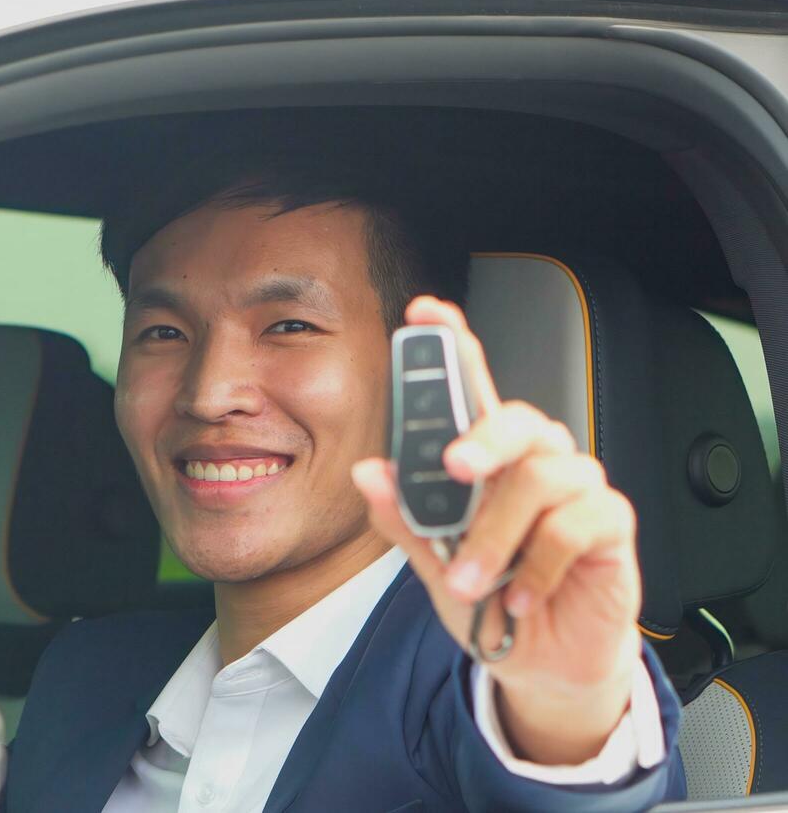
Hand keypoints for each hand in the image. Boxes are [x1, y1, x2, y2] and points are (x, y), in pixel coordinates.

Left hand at [351, 295, 641, 765]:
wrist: (539, 662)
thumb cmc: (489, 599)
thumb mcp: (432, 564)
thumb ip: (404, 519)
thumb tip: (369, 473)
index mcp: (486, 459)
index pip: (471, 387)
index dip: (452, 344)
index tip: (425, 315)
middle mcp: (534, 461)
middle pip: (517, 418)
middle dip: (483, 438)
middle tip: (455, 468)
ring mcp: (576, 488)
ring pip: (538, 480)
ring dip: (496, 538)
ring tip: (473, 581)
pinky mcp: (609, 524)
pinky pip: (573, 526)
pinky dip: (536, 567)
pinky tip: (520, 596)